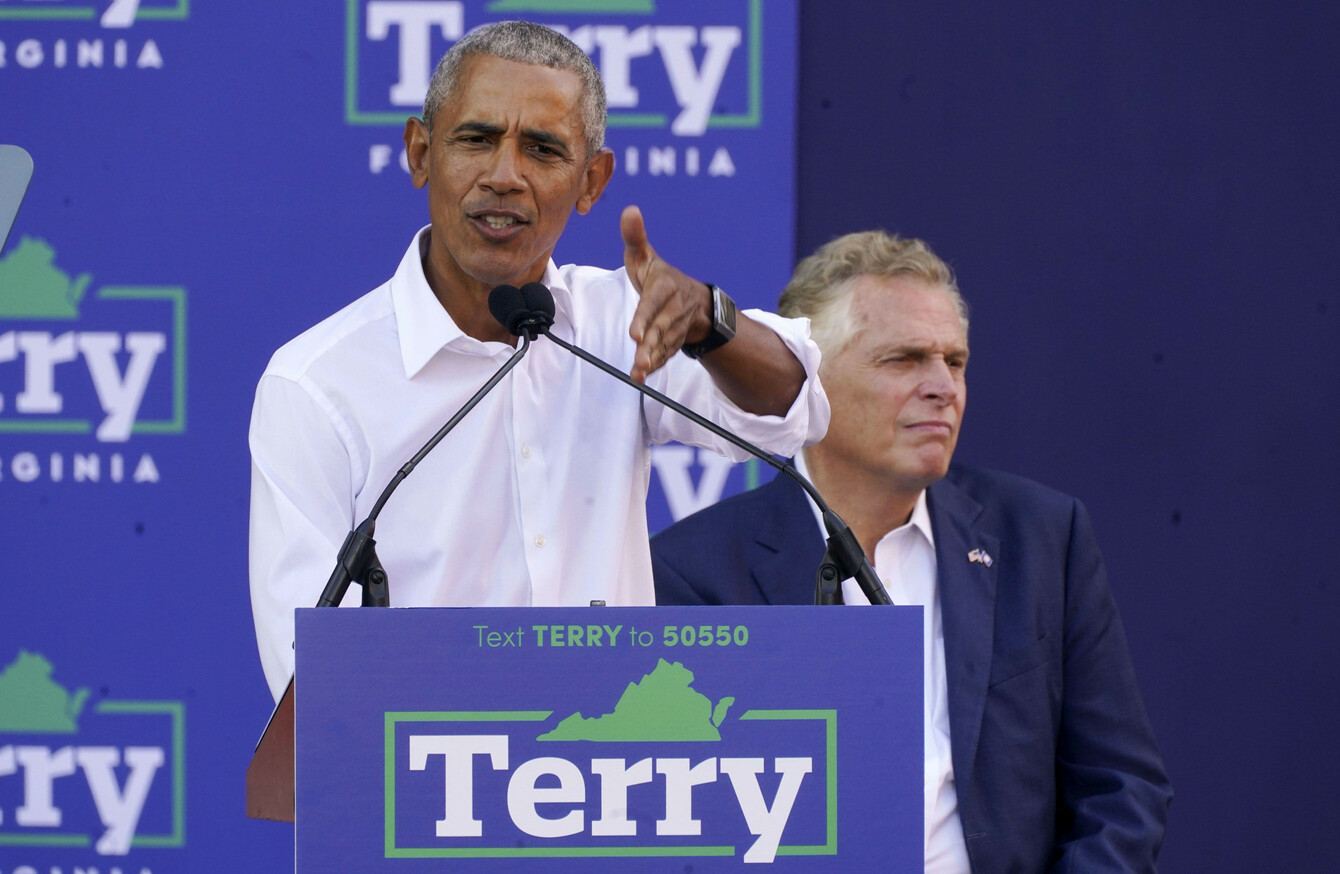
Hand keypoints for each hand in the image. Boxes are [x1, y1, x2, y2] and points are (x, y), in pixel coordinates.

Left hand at [621, 205, 711, 382]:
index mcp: (665, 287)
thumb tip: (629, 209)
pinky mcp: (674, 342)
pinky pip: (667, 354)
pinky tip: (641, 376)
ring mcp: (676, 327)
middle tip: (639, 359)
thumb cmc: (660, 277)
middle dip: (650, 344)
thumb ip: (635, 237)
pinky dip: (656, 365)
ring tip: (639, 372)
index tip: (634, 333)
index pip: (653, 303)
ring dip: (653, 359)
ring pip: (664, 344)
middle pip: (661, 328)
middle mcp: (674, 308)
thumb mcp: (646, 256)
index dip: (644, 318)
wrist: (696, 301)